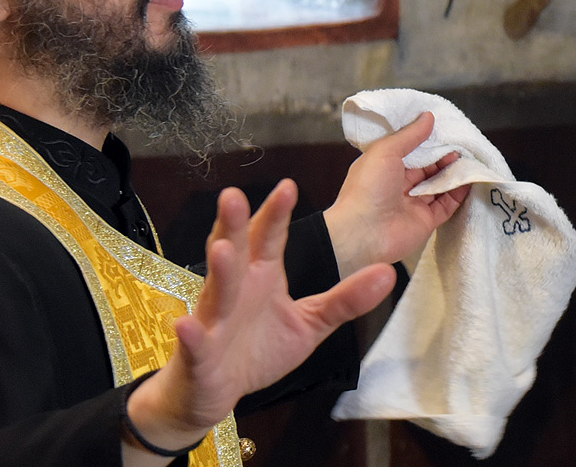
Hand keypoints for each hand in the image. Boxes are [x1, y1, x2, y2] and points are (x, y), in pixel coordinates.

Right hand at [126, 182, 394, 453]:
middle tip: (235, 195)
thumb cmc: (261, 348)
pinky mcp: (199, 353)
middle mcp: (236, 289)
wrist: (219, 390)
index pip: (270, 238)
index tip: (288, 184)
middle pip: (236, 251)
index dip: (277, 213)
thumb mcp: (311, 323)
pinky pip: (196, 341)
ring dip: (219, 271)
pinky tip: (187, 324)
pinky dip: (192, 333)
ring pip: (215, 291)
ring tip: (222, 248)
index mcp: (262, 276)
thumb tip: (388, 272)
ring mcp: (214, 319)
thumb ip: (346, 299)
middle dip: (236, 224)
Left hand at [321, 110, 469, 275]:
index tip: (445, 131)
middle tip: (462, 146)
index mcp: (386, 168)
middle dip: (444, 157)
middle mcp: (400, 185)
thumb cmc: (368, 188)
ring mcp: (414, 204)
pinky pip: (447, 204)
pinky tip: (470, 179)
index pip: (411, 151)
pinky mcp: (426, 221)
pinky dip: (459, 193)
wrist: (364, 233)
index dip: (428, 141)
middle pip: (428, 168)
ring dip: (454, 173)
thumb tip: (428, 116)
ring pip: (439, 185)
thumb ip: (410, 135)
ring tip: (469, 160)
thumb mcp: (386, 151)